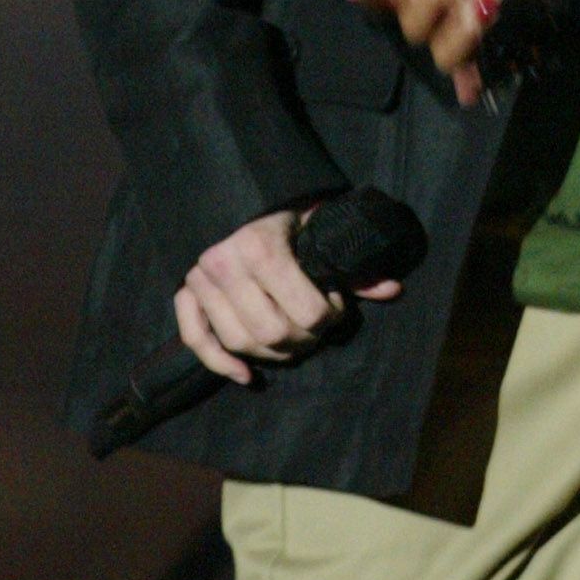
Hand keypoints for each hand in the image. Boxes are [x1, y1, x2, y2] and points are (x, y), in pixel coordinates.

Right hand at [173, 203, 405, 387]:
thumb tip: (392, 290)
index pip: (305, 311)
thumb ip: (354, 269)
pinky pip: (197, 340)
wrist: (251, 204)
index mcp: (261, 246)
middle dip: (303, 340)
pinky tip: (246, 375)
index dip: (329, 319)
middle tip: (316, 330)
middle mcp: (225, 263)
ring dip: (272, 354)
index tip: (335, 307)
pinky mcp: (187, 293)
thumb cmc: (293, 224)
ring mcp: (201, 280)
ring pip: (241, 342)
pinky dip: (220, 363)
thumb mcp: (323, 237)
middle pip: (273, 333)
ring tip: (293, 343)